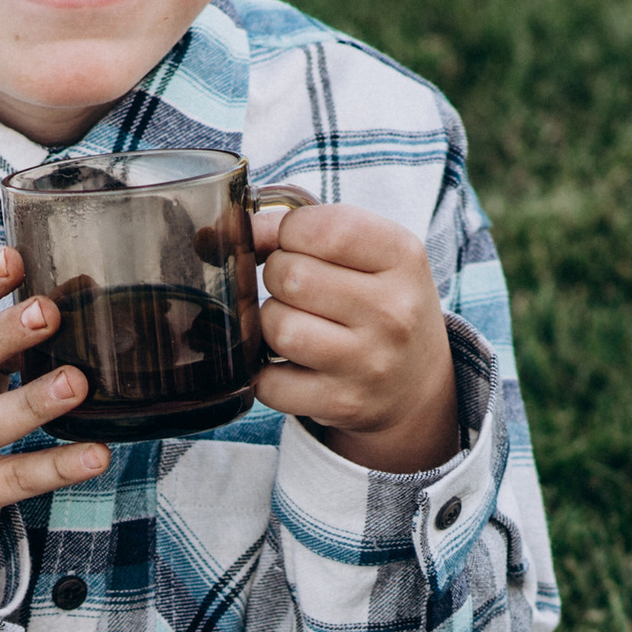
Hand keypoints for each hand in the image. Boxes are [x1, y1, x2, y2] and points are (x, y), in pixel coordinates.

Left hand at [252, 199, 459, 474]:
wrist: (416, 383)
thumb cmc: (377, 301)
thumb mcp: (366, 252)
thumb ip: (299, 227)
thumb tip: (216, 233)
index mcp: (402, 256)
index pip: (319, 228)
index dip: (286, 232)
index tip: (292, 244)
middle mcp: (393, 311)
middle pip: (291, 276)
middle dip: (278, 278)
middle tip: (296, 290)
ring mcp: (368, 363)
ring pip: (277, 327)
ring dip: (270, 324)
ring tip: (294, 324)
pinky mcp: (343, 404)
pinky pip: (269, 382)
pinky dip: (266, 372)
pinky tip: (290, 364)